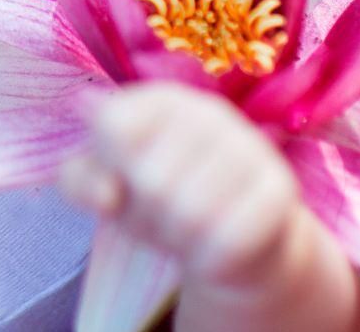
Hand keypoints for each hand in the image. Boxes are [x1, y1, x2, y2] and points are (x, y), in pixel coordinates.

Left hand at [60, 82, 305, 287]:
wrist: (238, 236)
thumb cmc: (159, 199)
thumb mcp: (106, 186)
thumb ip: (79, 181)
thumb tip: (104, 194)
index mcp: (161, 98)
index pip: (111, 126)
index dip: (107, 170)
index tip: (122, 180)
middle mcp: (210, 112)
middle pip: (149, 180)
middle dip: (144, 215)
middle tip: (160, 215)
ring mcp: (250, 146)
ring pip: (189, 214)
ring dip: (178, 240)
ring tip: (187, 230)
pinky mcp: (280, 189)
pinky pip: (228, 241)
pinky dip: (210, 260)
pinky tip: (214, 250)